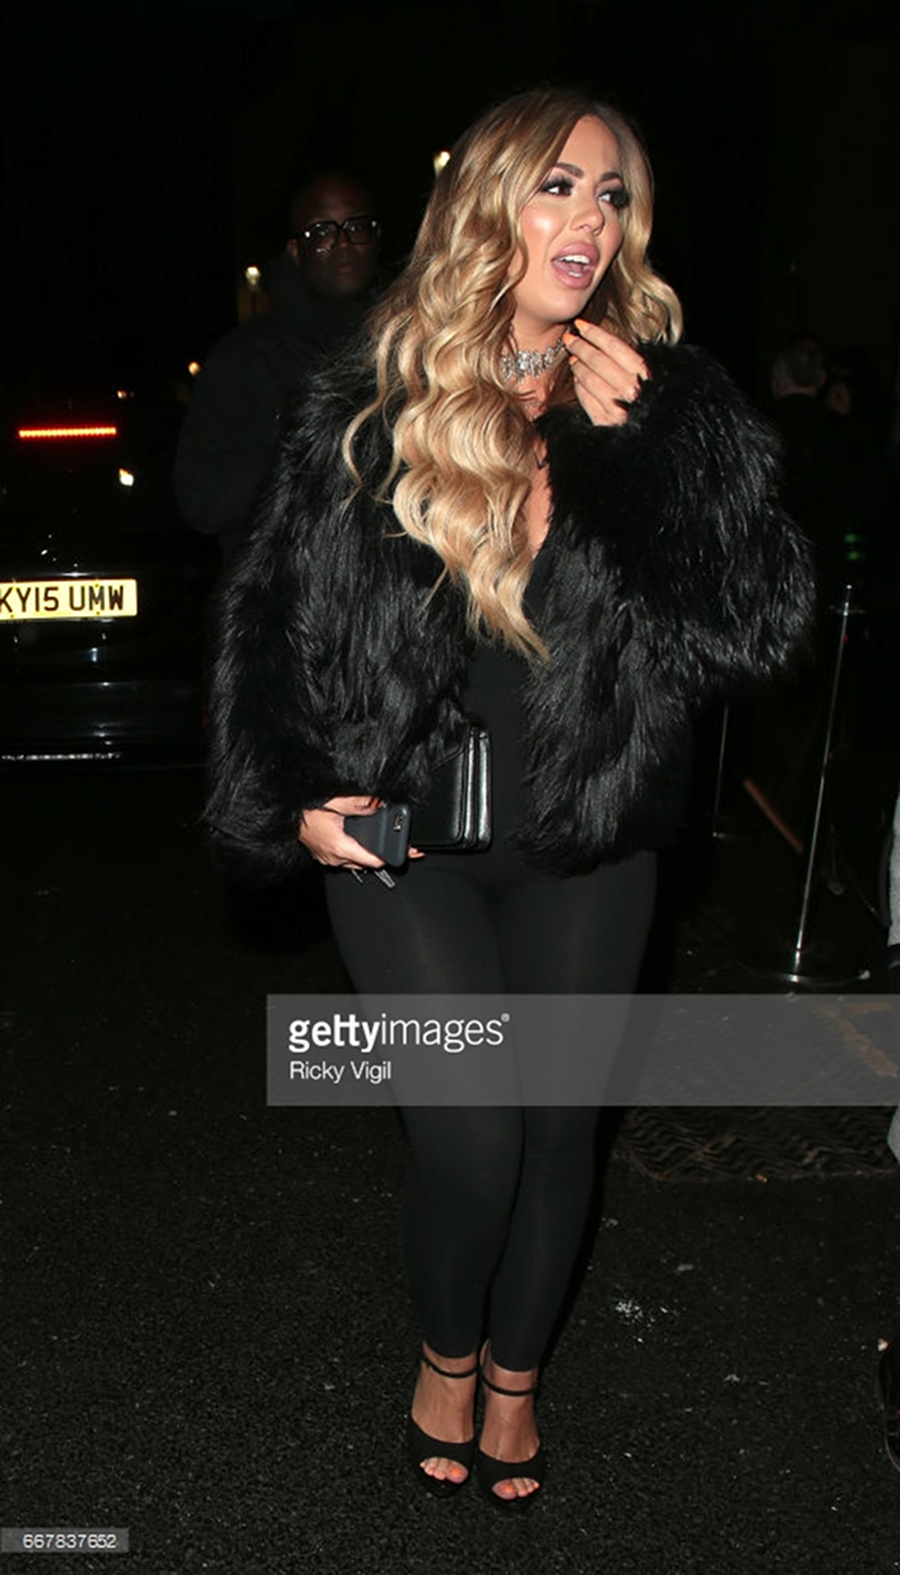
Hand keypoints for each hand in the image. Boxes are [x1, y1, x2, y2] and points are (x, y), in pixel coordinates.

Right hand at [299, 796, 422, 868]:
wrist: (284, 815)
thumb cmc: (304, 810)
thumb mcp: (335, 802)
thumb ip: (359, 804)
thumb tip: (378, 804)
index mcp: (340, 846)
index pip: (373, 860)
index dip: (391, 856)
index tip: (405, 853)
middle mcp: (334, 857)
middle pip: (367, 861)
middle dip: (382, 853)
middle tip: (399, 845)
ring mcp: (328, 859)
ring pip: (355, 860)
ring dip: (367, 852)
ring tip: (380, 842)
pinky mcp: (323, 856)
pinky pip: (344, 857)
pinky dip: (354, 850)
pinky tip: (357, 839)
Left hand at [563, 319, 648, 427]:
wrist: (656, 437)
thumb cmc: (655, 404)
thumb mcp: (654, 379)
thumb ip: (634, 363)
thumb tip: (606, 342)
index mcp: (645, 375)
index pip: (615, 346)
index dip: (595, 333)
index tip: (581, 325)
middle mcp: (631, 391)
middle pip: (598, 361)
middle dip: (581, 347)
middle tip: (570, 338)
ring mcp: (616, 408)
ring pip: (588, 379)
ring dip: (578, 366)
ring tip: (573, 358)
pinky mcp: (604, 423)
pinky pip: (585, 399)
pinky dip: (579, 387)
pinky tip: (578, 380)